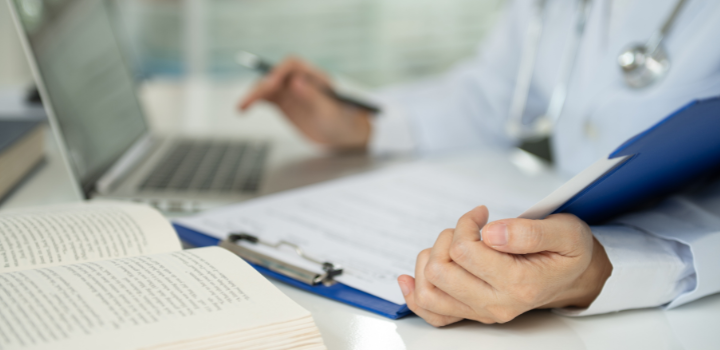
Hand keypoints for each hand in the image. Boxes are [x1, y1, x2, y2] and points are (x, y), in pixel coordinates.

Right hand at [238, 56, 371, 150]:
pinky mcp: (285, 103)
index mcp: (315, 77)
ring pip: (267, 87)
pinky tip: (244, 108)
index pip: (292, 65)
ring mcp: (292, 91)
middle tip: (251, 100)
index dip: (278, 72)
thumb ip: (313, 97)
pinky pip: (266, 98)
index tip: (270, 86)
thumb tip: (295, 81)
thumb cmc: (343, 121)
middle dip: (262, 85)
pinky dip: (254, 101)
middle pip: (276, 75)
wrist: (344, 136)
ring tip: (241, 107)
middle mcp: (301, 80)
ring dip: (254, 94)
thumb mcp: (330, 112)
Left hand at [397, 206, 611, 326]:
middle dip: (447, 239)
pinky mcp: (471, 312)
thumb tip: (491, 233)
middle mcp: (497, 304)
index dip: (466, 223)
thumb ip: (530, 232)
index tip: (480, 214)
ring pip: (429, 291)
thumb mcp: (565, 232)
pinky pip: (431, 312)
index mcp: (519, 284)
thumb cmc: (569, 251)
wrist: (575, 276)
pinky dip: (415, 294)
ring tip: (454, 245)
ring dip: (431, 259)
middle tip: (468, 229)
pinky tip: (410, 277)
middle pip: (440, 271)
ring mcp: (481, 311)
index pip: (466, 251)